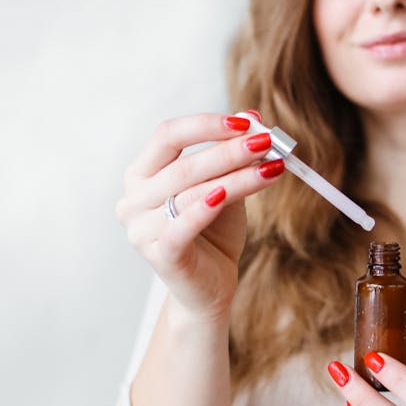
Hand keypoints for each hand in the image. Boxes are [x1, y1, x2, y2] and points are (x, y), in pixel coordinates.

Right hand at [115, 111, 283, 320]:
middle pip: (183, 165)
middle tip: (266, 142)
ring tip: (272, 167)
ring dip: (236, 176)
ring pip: (191, 193)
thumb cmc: (212, 234)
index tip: (246, 122)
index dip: (206, 124)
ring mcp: (141, 229)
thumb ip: (231, 155)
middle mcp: (133, 199)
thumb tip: (254, 115)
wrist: (209, 289)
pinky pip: (182, 226)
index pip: (167, 135)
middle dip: (229, 151)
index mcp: (141, 174)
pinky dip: (206, 208)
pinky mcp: (159, 255)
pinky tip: (228, 194)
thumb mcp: (224, 187)